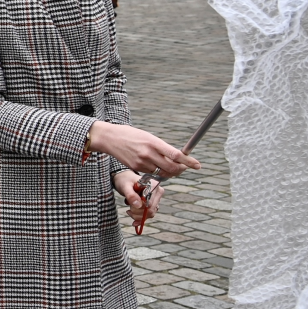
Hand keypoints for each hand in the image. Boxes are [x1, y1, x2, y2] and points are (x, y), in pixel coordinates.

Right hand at [87, 121, 202, 178]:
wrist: (109, 138)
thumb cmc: (131, 135)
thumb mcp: (148, 137)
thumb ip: (161, 147)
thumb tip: (176, 157)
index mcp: (153, 142)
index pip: (175, 155)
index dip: (188, 161)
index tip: (197, 165)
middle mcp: (148, 153)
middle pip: (171, 168)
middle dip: (181, 170)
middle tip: (185, 167)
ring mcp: (141, 162)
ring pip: (163, 173)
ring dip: (170, 172)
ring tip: (173, 167)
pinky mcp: (135, 168)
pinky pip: (152, 173)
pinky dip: (158, 172)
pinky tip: (157, 166)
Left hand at [115, 169, 161, 225]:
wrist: (125, 180)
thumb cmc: (125, 180)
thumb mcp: (125, 186)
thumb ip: (130, 195)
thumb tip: (138, 205)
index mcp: (153, 185)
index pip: (149, 203)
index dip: (139, 207)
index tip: (130, 206)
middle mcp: (157, 192)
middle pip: (151, 209)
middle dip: (138, 212)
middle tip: (129, 209)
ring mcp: (156, 198)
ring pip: (151, 213)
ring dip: (138, 216)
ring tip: (129, 211)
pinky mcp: (153, 203)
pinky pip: (149, 214)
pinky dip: (141, 218)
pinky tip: (134, 221)